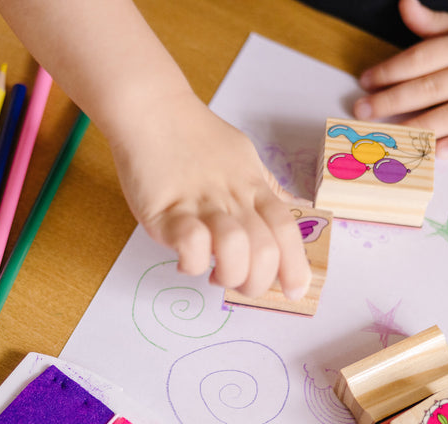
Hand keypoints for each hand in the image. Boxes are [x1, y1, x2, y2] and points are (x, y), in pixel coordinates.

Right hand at [110, 91, 310, 299]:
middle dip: (258, 283)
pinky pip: (191, 244)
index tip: (295, 291)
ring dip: (229, 275)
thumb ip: (267, 190)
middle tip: (241, 285)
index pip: (288, 232)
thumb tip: (294, 208)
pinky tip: (185, 258)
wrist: (151, 109)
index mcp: (255, 188)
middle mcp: (234, 198)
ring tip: (214, 273)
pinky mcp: (166, 211)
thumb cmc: (196, 137)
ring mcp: (201, 205)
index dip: (296, 266)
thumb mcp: (245, 159)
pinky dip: (193, 262)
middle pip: (265, 252)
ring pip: (235, 250)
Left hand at [354, 0, 447, 156]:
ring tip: (391, 136)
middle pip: (430, 87)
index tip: (365, 83)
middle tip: (364, 112)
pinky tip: (437, 152)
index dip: (390, 70)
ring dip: (419, 127)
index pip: (422, 57)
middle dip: (392, 101)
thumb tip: (403, 5)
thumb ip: (436, 24)